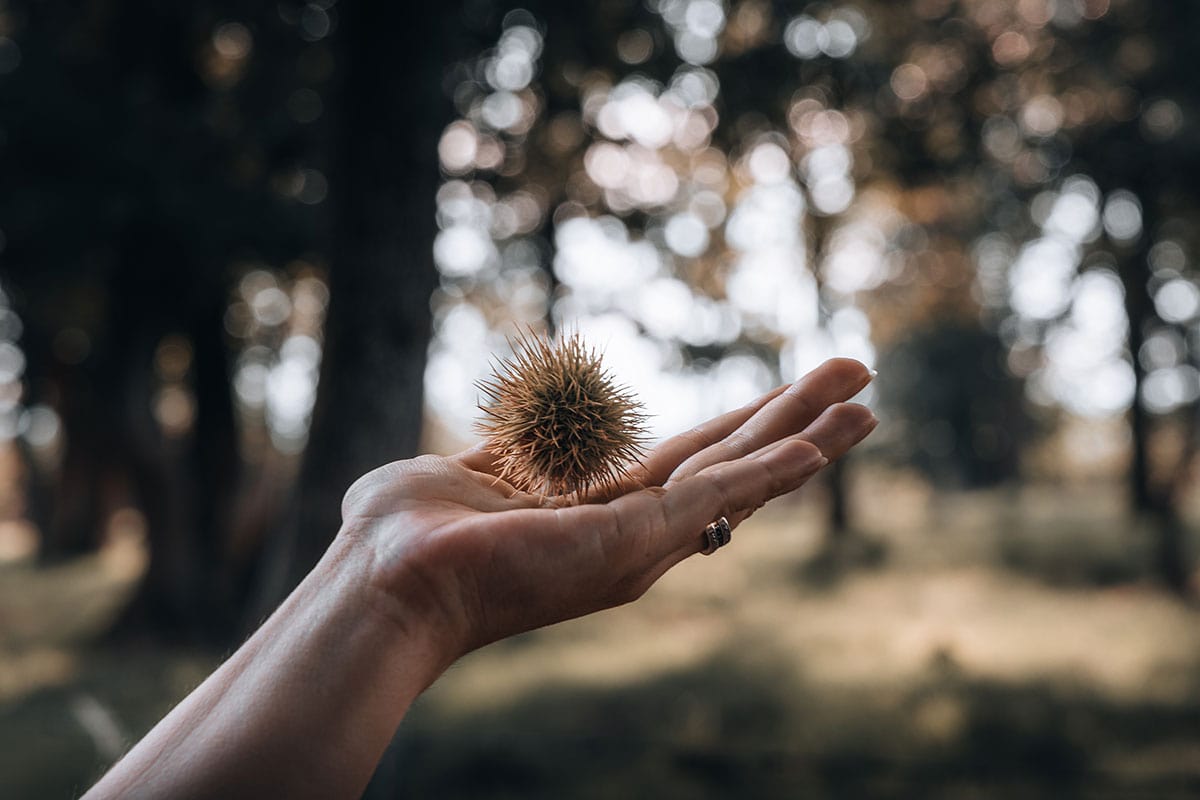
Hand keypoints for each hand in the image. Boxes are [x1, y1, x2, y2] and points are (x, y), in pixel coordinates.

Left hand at [339, 358, 876, 663]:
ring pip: (743, 474)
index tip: (777, 401)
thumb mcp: (470, 472)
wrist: (385, 583)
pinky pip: (723, 495)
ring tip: (866, 401)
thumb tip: (507, 433)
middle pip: (730, 462)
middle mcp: (631, 530)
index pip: (685, 462)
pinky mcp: (636, 539)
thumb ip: (507, 453)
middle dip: (794, 420)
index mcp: (596, 510)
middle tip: (856, 382)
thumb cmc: (405, 536)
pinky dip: (777, 468)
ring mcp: (640, 538)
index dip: (738, 428)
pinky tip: (822, 441)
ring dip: (808, 435)